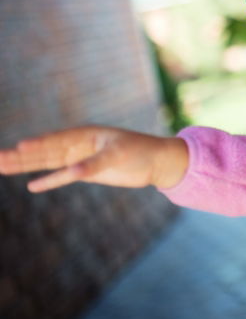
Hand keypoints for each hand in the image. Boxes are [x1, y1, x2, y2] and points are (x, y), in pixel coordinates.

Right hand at [0, 126, 188, 191]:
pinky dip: (48, 179)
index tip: (19, 147)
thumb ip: (93, 164)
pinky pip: (62, 175)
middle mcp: (79, 144)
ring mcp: (81, 157)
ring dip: (27, 166)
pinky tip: (30, 184)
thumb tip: (72, 172)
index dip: (38, 145)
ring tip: (1, 166)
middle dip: (21, 156)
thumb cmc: (141, 151)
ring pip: (48, 162)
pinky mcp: (86, 171)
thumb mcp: (118, 155)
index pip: (56, 140)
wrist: (157, 162)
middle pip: (45, 151)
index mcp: (86, 134)